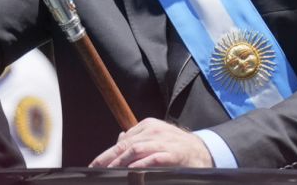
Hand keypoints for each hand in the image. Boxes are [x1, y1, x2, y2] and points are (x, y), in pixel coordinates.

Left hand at [89, 118, 213, 168]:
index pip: (123, 140)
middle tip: (96, 169)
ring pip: (136, 149)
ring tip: (109, 171)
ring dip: (120, 161)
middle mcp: (154, 130)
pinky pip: (153, 158)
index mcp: (148, 125)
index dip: (107, 153)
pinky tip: (131, 171)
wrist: (201, 152)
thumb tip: (120, 138)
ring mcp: (163, 141)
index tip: (94, 165)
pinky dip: (140, 165)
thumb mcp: (155, 137)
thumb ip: (137, 138)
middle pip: (126, 144)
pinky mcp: (172, 153)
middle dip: (108, 158)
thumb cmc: (175, 146)